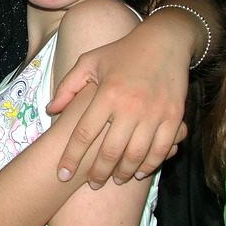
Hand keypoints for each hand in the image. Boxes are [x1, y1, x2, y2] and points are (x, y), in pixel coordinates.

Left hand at [48, 17, 188, 186]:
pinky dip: (150, 164)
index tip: (62, 174)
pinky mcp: (174, 116)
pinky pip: (161, 149)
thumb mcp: (90, 61)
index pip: (83, 134)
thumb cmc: (122, 51)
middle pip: (109, 151)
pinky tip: (139, 171)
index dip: (71, 157)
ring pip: (136, 155)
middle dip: (97, 173)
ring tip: (113, 180)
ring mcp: (154, 112)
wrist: (165, 41)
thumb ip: (68, 86)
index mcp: (106, 93)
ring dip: (123, 173)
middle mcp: (130, 106)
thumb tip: (51, 110)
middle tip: (90, 184)